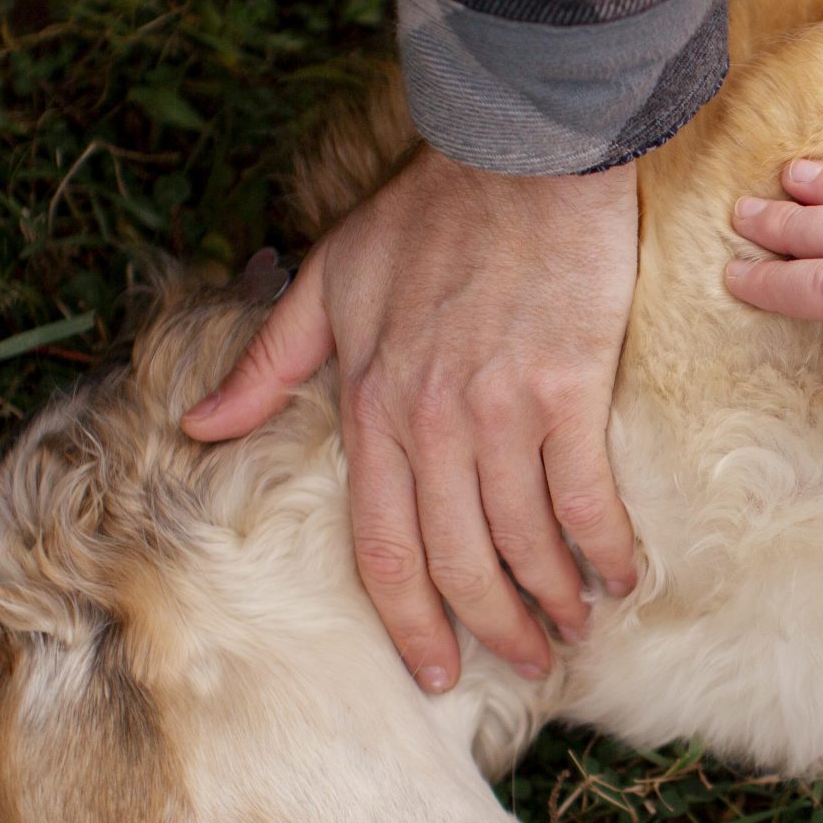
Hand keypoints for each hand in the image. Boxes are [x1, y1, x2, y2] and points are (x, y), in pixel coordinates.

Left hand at [185, 148, 640, 688]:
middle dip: (492, 630)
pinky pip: (584, 497)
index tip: (434, 672)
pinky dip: (605, 548)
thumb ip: (268, 363)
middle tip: (526, 665)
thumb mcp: (328, 280)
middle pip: (457, 563)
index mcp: (371, 408)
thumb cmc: (428, 211)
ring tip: (573, 628)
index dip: (410, 624)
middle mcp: (430, 424)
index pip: (384, 550)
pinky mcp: (566, 389)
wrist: (520, 150)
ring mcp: (500, 411)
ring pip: (523, 542)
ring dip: (553, 600)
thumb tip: (199, 427)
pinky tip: (623, 577)